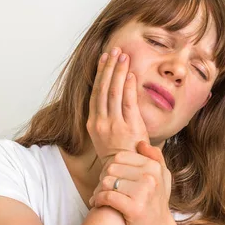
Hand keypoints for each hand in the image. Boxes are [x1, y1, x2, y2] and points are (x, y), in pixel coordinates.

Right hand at [87, 47, 149, 165]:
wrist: (121, 175)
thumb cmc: (117, 156)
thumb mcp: (105, 137)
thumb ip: (108, 118)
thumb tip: (115, 97)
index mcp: (93, 123)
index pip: (96, 93)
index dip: (100, 74)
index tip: (104, 58)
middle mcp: (101, 122)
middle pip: (103, 88)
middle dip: (109, 67)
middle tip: (114, 50)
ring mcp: (114, 125)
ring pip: (114, 92)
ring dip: (118, 72)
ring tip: (122, 56)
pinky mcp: (129, 128)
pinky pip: (128, 103)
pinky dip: (129, 87)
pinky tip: (131, 74)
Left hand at [89, 140, 175, 224]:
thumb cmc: (156, 201)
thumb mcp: (162, 177)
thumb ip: (154, 157)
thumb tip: (141, 143)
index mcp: (154, 166)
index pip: (120, 157)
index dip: (110, 166)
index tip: (110, 178)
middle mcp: (150, 177)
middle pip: (111, 168)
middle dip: (103, 178)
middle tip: (103, 189)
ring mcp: (143, 193)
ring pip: (107, 182)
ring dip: (99, 190)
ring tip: (100, 196)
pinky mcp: (134, 208)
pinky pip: (107, 196)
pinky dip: (99, 200)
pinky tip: (99, 203)